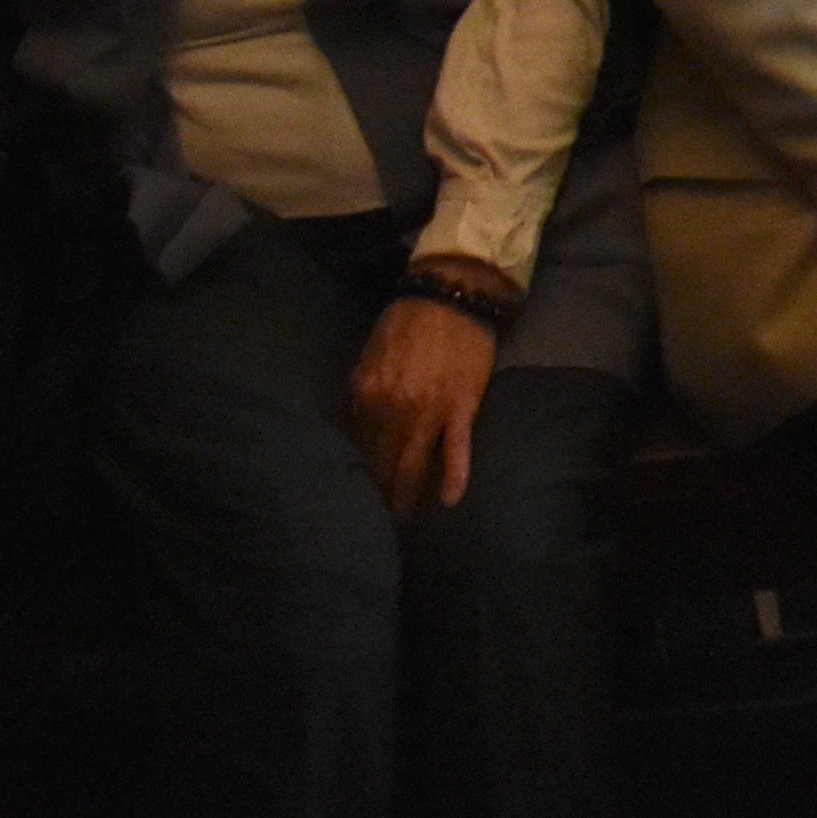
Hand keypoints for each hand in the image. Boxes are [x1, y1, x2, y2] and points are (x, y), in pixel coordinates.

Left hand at [348, 294, 499, 512]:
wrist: (451, 293)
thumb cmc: (407, 322)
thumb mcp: (370, 356)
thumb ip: (361, 393)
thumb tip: (355, 428)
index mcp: (366, 395)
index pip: (357, 446)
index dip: (356, 473)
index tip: (354, 496)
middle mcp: (393, 409)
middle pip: (382, 463)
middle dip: (378, 495)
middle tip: (374, 524)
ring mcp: (429, 411)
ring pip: (412, 464)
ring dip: (405, 496)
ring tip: (402, 523)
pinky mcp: (462, 407)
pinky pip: (456, 448)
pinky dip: (453, 475)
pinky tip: (449, 501)